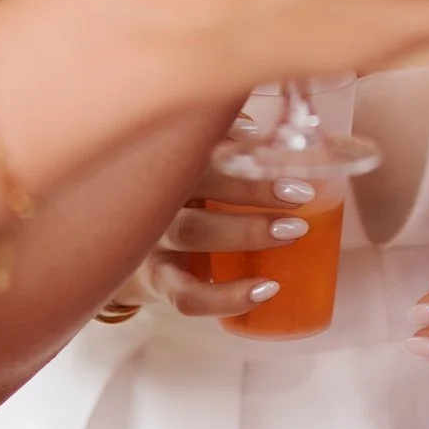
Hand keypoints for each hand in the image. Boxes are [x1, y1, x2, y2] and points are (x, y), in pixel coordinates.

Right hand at [128, 146, 325, 320]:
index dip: (227, 136)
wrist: (128, 246)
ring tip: (292, 234)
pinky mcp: (158, 281)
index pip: (193, 141)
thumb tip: (262, 132)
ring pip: (192, 232)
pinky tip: (266, 289)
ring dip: (244, 232)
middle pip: (194, 182)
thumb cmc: (181, 199)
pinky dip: (227, 296)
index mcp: (169, 160)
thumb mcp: (195, 170)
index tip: (260, 137)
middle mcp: (157, 195)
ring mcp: (153, 239)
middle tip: (300, 194)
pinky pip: (188, 295)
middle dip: (249, 186)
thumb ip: (225, 145)